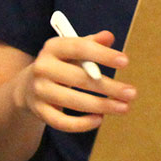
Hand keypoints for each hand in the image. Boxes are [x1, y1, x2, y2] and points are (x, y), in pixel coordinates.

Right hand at [14, 29, 134, 133]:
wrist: (28, 85)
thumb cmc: (61, 64)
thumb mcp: (73, 50)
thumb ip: (91, 43)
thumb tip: (109, 37)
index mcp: (52, 47)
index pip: (79, 48)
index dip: (102, 55)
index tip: (125, 61)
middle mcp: (43, 68)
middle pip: (79, 78)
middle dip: (108, 87)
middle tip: (131, 93)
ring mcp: (39, 91)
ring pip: (73, 102)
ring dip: (101, 106)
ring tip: (123, 108)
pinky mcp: (40, 111)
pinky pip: (62, 122)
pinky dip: (81, 124)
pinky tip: (99, 119)